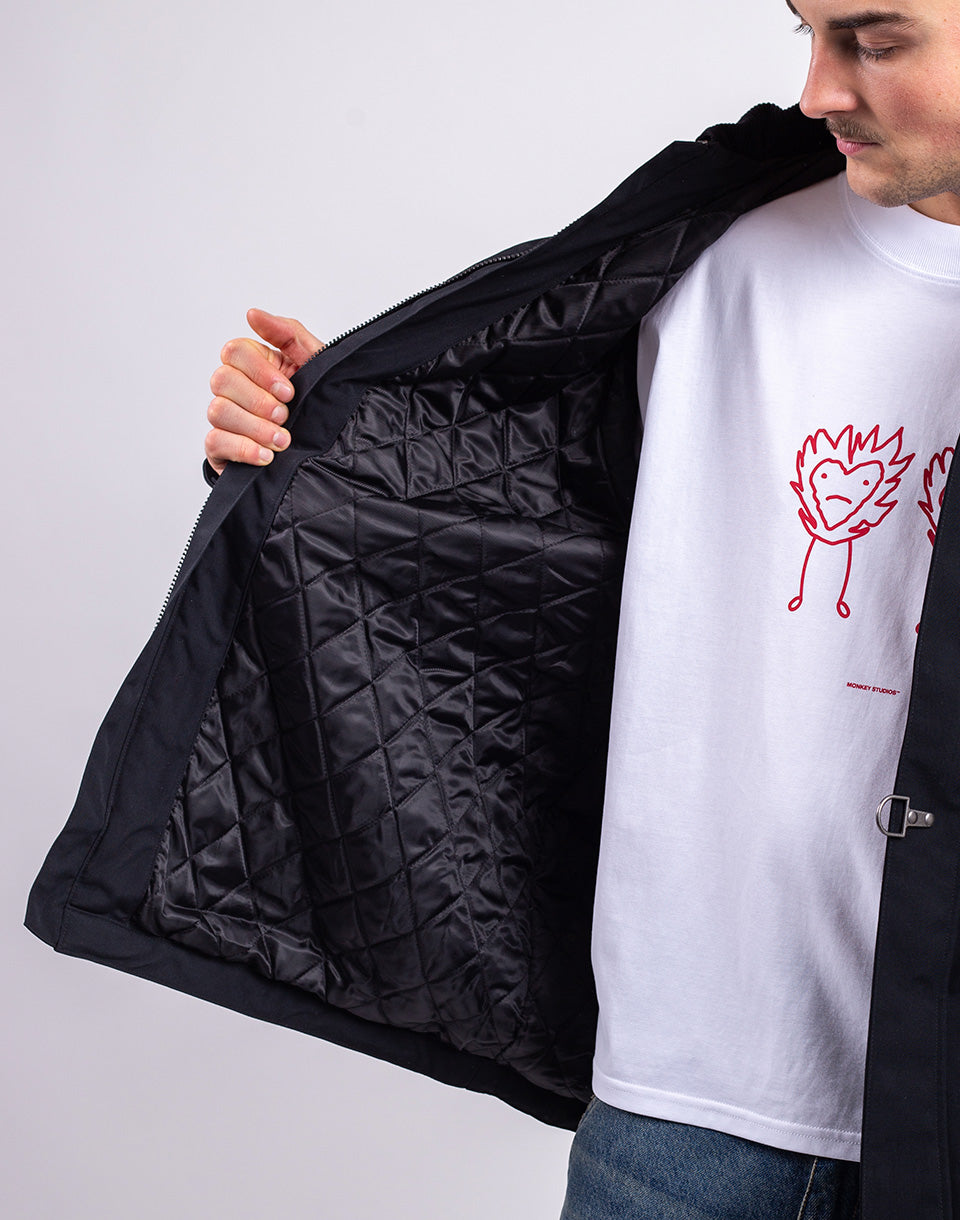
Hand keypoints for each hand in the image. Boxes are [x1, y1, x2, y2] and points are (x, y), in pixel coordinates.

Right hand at [205, 308, 324, 473]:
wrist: (328, 448)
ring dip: (254, 427)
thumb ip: (288, 334)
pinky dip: (243, 449)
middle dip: (257, 401)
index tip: (288, 392)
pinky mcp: (221, 447)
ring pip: (218, 411)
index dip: (260, 371)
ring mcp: (225, 417)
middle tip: (284, 416)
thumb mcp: (314, 363)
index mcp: (254, 363)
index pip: (235, 351)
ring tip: (282, 440)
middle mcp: (234, 388)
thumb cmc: (319, 401)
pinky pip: (215, 441)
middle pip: (221, 380)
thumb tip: (253, 314)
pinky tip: (266, 456)